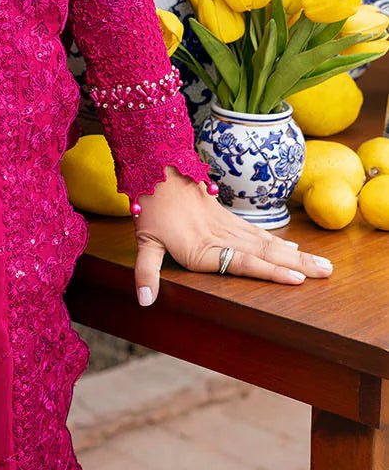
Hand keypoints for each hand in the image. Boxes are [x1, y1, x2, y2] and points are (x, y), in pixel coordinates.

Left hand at [131, 166, 333, 304]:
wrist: (156, 168)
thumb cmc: (150, 209)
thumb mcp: (144, 242)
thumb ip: (146, 273)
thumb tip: (143, 301)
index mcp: (203, 251)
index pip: (243, 264)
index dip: (270, 271)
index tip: (297, 278)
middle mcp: (221, 239)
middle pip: (264, 254)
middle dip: (297, 265)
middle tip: (326, 273)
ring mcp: (227, 227)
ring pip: (267, 243)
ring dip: (295, 255)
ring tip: (322, 265)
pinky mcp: (228, 217)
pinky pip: (258, 233)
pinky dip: (278, 243)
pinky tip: (295, 250)